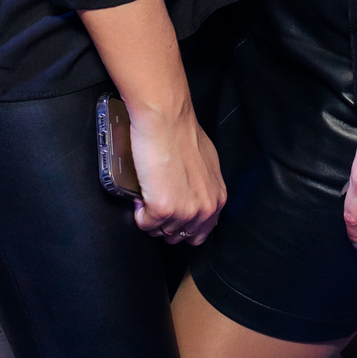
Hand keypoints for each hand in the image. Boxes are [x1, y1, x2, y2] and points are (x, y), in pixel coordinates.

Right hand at [129, 104, 226, 245]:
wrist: (167, 121)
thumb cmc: (183, 134)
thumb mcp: (207, 165)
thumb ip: (205, 186)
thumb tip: (193, 194)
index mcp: (217, 199)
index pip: (201, 232)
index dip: (183, 226)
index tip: (172, 215)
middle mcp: (205, 209)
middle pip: (180, 236)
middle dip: (165, 224)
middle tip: (156, 204)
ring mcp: (185, 212)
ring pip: (161, 232)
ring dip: (151, 218)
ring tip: (148, 195)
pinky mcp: (163, 209)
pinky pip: (145, 223)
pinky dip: (139, 212)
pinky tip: (140, 194)